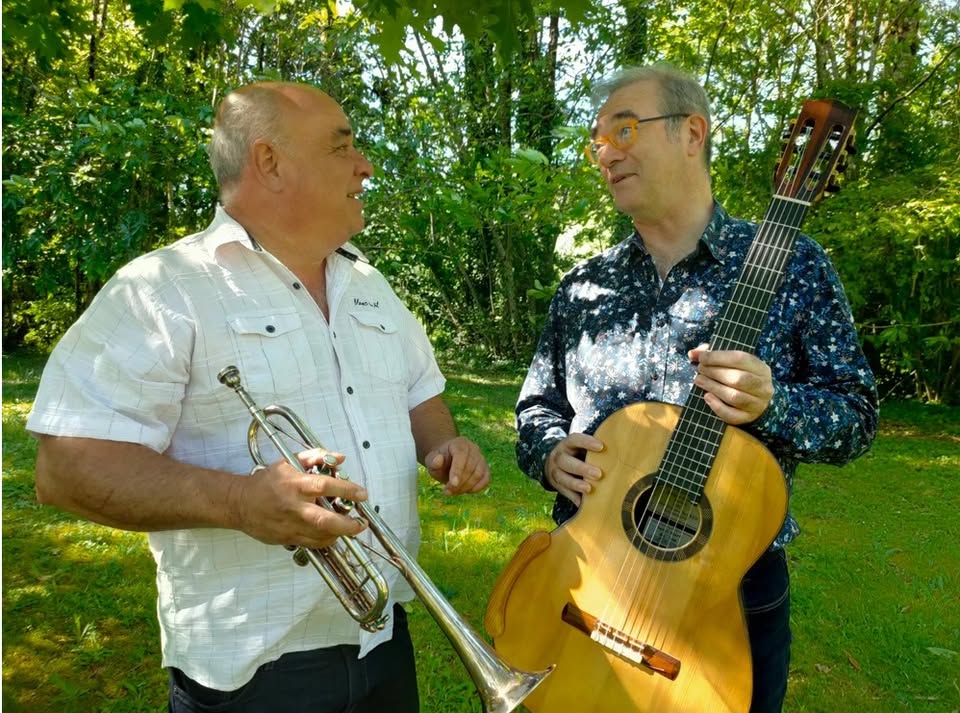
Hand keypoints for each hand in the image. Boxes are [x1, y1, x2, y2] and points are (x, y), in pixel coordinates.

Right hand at [230, 448, 367, 548]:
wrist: (240, 503)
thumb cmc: (267, 481)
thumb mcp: (289, 462)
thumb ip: (316, 457)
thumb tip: (340, 458)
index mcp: (296, 485)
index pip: (325, 486)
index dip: (346, 490)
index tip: (362, 494)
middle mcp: (294, 507)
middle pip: (324, 519)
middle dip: (347, 524)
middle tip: (361, 523)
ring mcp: (290, 525)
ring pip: (320, 536)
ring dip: (339, 534)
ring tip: (351, 528)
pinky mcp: (287, 538)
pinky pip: (312, 544)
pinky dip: (326, 541)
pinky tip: (334, 535)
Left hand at [424, 436, 489, 494]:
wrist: (447, 461)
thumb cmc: (439, 461)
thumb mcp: (431, 460)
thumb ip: (433, 461)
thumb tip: (438, 460)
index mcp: (460, 443)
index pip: (461, 455)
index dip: (457, 470)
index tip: (452, 484)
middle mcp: (473, 448)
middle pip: (470, 467)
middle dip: (459, 483)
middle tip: (447, 491)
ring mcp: (481, 458)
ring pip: (479, 474)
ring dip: (466, 487)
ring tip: (453, 492)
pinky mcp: (485, 469)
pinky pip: (485, 479)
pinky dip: (476, 488)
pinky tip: (465, 491)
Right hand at [544, 433, 603, 506]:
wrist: (555, 464)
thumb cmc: (576, 454)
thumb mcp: (580, 447)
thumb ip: (595, 449)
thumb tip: (620, 450)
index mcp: (567, 445)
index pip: (574, 439)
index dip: (586, 442)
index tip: (601, 447)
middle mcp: (558, 457)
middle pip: (565, 461)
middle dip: (581, 468)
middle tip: (598, 474)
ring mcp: (555, 471)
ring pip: (562, 478)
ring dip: (576, 484)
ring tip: (589, 489)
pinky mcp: (556, 485)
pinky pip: (564, 492)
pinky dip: (574, 498)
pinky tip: (583, 503)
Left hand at [689, 346, 773, 424]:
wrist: (754, 400)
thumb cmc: (740, 375)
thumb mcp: (731, 362)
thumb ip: (712, 355)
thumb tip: (692, 354)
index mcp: (761, 369)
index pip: (740, 359)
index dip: (718, 357)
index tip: (701, 358)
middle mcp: (763, 387)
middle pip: (738, 378)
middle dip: (715, 373)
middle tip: (700, 370)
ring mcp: (758, 404)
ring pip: (734, 397)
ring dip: (713, 387)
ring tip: (699, 380)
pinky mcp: (748, 418)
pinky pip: (732, 415)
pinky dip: (717, 406)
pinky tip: (707, 397)